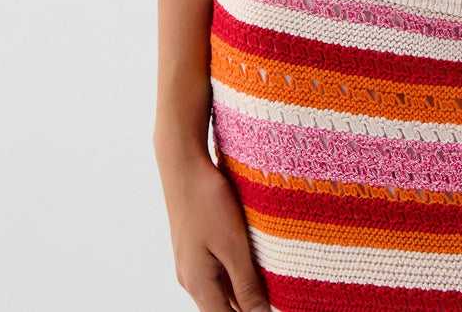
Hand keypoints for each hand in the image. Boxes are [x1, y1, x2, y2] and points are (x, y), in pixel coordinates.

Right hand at [156, 148, 271, 311]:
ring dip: (244, 288)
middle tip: (279, 294)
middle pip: (223, 307)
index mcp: (198, 284)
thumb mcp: (233, 245)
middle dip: (249, 306)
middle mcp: (190, 278)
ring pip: (222, 287)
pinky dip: (236, 270)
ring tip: (272, 278)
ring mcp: (191, 262)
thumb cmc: (207, 201)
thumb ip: (246, 285)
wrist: (182, 164)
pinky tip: (254, 257)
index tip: (273, 308)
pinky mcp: (195, 245)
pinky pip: (217, 269)